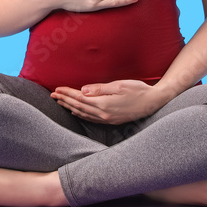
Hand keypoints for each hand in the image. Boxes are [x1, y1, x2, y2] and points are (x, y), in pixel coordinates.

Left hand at [51, 79, 165, 124]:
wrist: (153, 102)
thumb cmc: (138, 90)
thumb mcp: (119, 85)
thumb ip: (100, 88)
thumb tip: (82, 90)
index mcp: (104, 104)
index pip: (79, 98)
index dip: (67, 93)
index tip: (57, 89)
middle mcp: (103, 114)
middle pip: (78, 107)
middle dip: (64, 100)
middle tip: (53, 95)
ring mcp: (107, 119)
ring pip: (83, 113)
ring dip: (70, 107)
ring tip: (60, 102)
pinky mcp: (111, 120)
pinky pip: (90, 118)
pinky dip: (80, 114)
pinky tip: (76, 111)